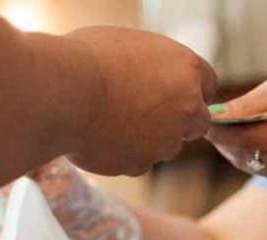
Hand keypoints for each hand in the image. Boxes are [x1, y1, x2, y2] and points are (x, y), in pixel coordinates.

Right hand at [65, 27, 217, 175]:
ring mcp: (167, 139)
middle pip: (197, 121)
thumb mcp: (128, 47)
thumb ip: (152, 66)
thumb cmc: (84, 59)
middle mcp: (187, 105)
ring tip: (108, 120)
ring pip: (165, 145)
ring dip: (147, 139)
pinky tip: (97, 137)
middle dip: (178, 121)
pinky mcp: (144, 163)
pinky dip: (122, 154)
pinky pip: (137, 162)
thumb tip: (152, 76)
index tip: (171, 93)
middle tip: (146, 114)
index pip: (206, 84)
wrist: (59, 93)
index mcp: (187, 67)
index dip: (187, 90)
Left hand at [207, 74, 266, 183]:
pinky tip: (252, 143)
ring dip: (235, 151)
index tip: (203, 120)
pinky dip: (253, 158)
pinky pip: (265, 171)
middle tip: (210, 125)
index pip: (246, 136)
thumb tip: (216, 114)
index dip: (220, 131)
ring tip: (230, 133)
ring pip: (252, 166)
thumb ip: (251, 102)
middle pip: (246, 154)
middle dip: (224, 142)